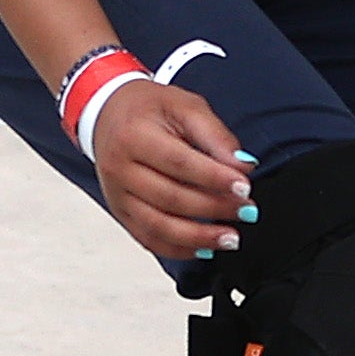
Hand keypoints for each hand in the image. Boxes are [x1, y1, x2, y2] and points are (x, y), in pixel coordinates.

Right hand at [92, 77, 257, 260]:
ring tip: (230, 238)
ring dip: (199, 237)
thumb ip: (215, 135)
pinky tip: (204, 248)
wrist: (108, 114)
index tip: (244, 187)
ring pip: (158, 226)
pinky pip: (149, 239)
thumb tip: (242, 166)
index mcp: (134, 136)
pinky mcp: (121, 213)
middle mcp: (119, 168)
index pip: (179, 163)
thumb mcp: (185, 106)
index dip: (214, 178)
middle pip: (170, 198)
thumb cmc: (148, 110)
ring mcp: (118, 195)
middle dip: (213, 208)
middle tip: (246, 211)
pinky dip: (179, 249)